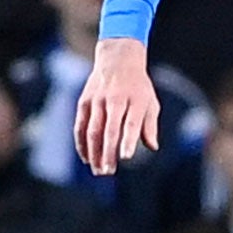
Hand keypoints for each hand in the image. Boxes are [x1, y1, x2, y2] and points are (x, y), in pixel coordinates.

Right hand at [75, 39, 160, 175]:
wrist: (118, 60)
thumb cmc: (138, 86)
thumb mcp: (150, 102)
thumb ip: (150, 125)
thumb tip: (152, 146)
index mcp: (134, 100)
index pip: (130, 123)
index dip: (128, 140)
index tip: (126, 157)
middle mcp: (114, 100)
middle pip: (109, 130)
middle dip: (108, 153)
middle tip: (108, 173)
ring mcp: (97, 101)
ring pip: (92, 130)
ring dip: (94, 152)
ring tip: (98, 170)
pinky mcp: (84, 102)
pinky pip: (80, 126)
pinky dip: (82, 143)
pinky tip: (87, 158)